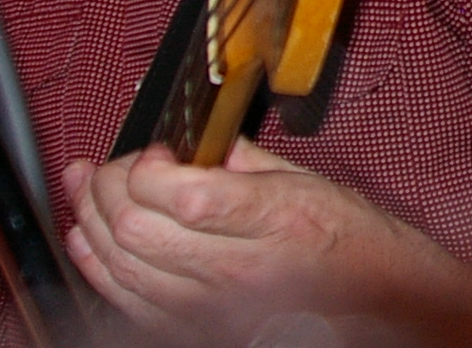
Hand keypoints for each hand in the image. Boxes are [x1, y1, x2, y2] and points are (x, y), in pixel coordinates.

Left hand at [61, 141, 463, 335]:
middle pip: (136, 229)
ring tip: (85, 190)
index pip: (178, 193)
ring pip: (122, 267)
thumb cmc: (357, 244)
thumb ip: (242, 160)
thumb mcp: (309, 181)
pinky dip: (98, 267)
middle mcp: (239, 269)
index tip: (152, 150)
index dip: (145, 165)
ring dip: (91, 223)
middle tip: (108, 166)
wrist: (385, 303)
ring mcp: (213, 307)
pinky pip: (128, 302)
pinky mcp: (196, 329)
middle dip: (105, 188)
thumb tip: (190, 142)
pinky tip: (89, 238)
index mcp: (275, 218)